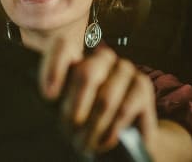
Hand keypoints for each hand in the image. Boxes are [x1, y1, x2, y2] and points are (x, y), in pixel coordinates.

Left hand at [38, 37, 157, 154]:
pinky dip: (113, 129)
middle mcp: (102, 58)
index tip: (49, 95)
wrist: (127, 133)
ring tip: (85, 145)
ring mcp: (124, 69)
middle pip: (86, 74)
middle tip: (69, 133)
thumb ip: (57, 96)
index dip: (54, 67)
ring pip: (106, 99)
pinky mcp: (143, 85)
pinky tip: (105, 141)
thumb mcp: (67, 109)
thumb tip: (50, 92)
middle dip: (75, 110)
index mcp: (77, 57)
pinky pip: (125, 109)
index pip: (63, 47)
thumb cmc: (88, 119)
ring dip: (94, 127)